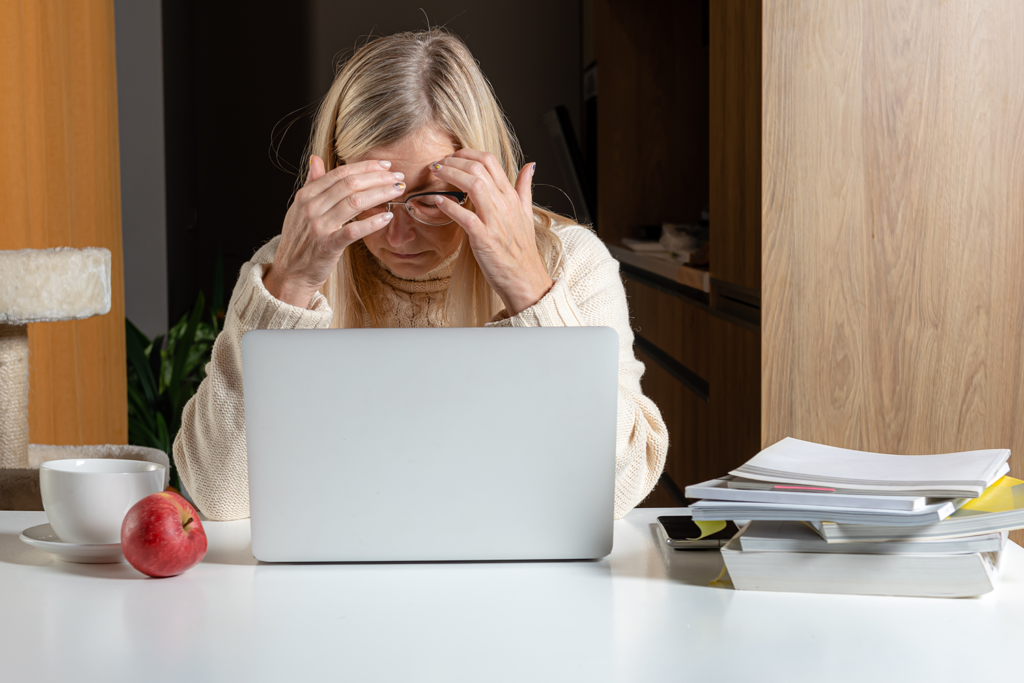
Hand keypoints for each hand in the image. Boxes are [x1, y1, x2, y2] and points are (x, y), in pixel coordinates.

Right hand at [263, 155, 405, 307]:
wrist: (290, 273)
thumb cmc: (299, 241)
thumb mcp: (299, 209)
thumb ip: (311, 183)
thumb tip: (316, 159)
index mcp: (306, 195)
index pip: (340, 173)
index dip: (365, 167)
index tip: (385, 165)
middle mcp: (311, 208)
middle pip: (350, 184)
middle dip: (378, 178)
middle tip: (398, 176)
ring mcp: (319, 227)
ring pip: (354, 202)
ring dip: (380, 194)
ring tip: (397, 191)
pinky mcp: (328, 246)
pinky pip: (353, 231)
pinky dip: (372, 222)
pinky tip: (387, 217)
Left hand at [429, 150, 553, 316]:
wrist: (526, 279)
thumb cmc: (522, 250)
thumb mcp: (526, 214)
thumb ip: (524, 188)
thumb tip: (530, 166)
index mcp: (512, 197)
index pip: (490, 161)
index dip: (467, 153)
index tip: (452, 156)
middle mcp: (504, 204)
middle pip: (478, 168)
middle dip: (454, 160)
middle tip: (438, 163)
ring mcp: (495, 221)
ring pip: (473, 185)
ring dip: (451, 175)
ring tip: (435, 173)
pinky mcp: (485, 238)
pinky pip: (466, 216)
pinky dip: (450, 206)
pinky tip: (438, 201)